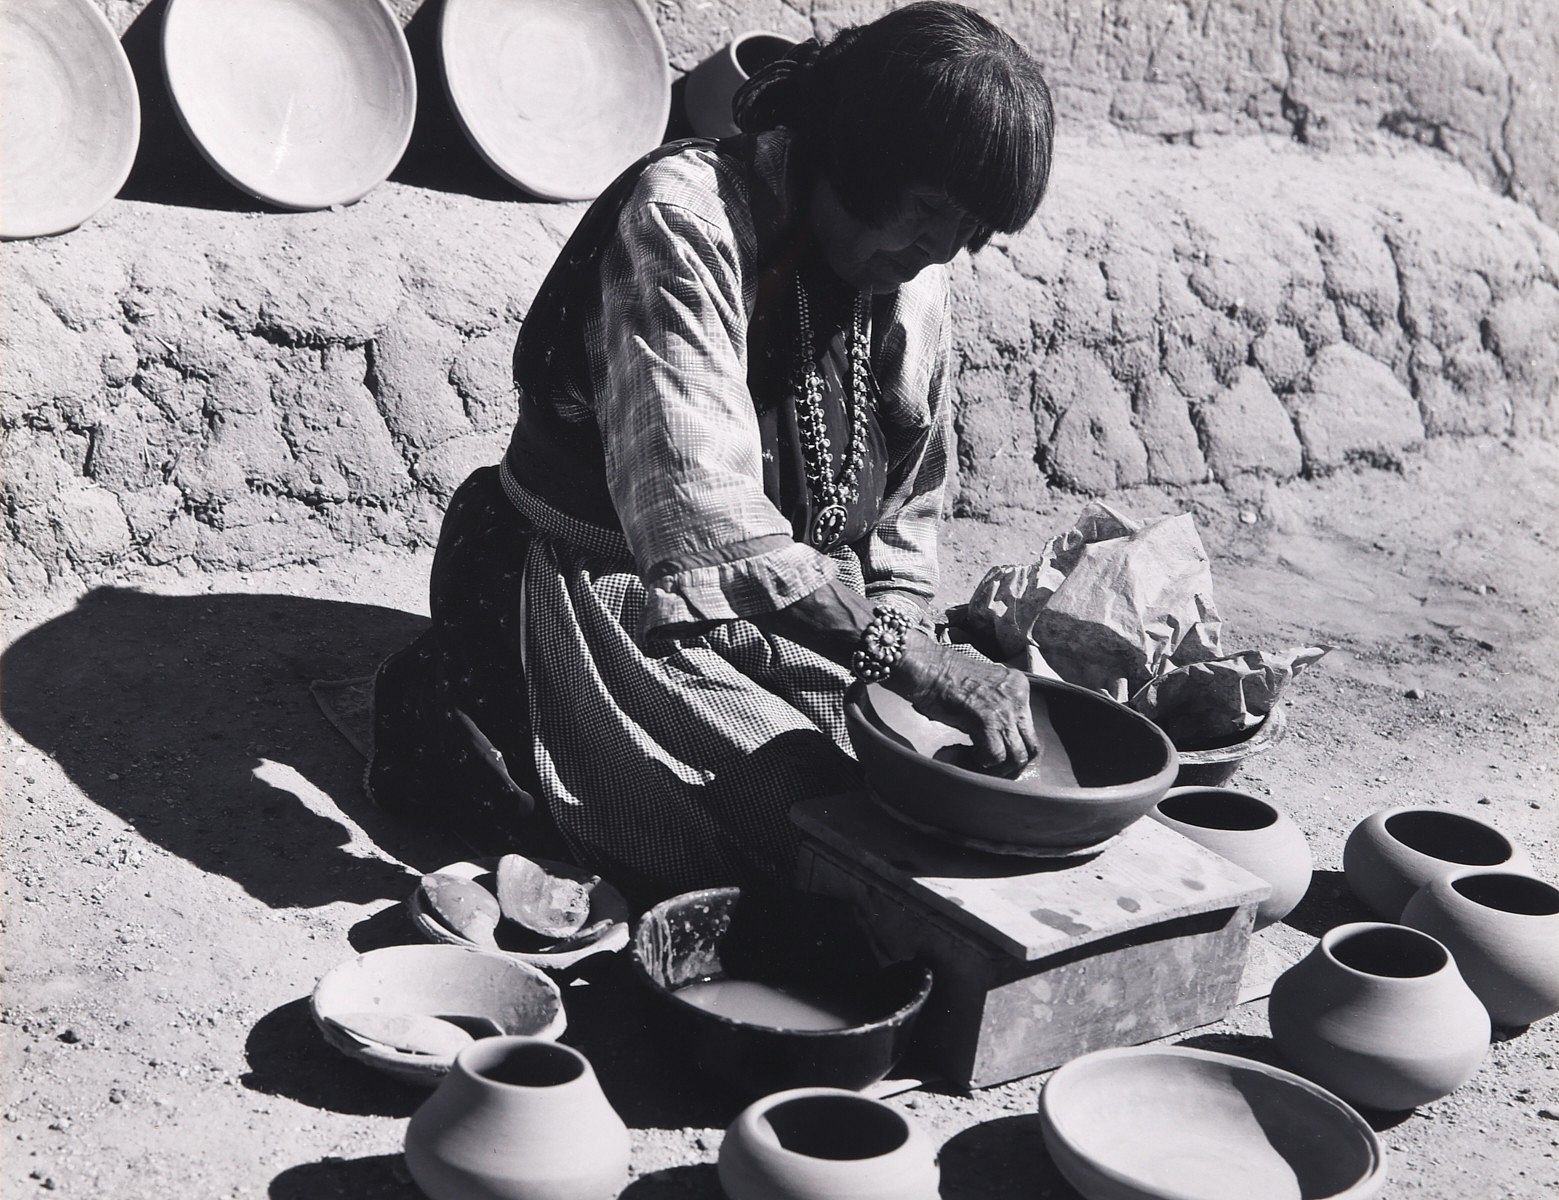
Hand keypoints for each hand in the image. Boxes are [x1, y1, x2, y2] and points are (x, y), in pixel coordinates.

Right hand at [891, 635, 1038, 774]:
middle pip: (1031, 746)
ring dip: (999, 768)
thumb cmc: (945, 678)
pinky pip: (996, 756)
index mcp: (1019, 686)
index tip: (996, 751)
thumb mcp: (983, 688)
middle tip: (994, 768)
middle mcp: (1018, 698)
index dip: (1014, 745)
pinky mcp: (987, 722)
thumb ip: (997, 707)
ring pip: (1018, 756)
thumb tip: (999, 737)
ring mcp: (1005, 710)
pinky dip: (982, 762)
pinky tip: (968, 755)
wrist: (927, 668)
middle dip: (1014, 763)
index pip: (1030, 728)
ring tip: (981, 763)